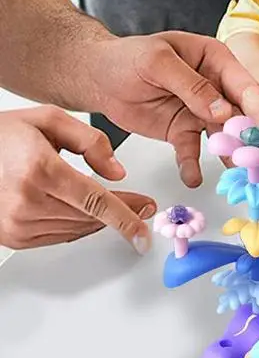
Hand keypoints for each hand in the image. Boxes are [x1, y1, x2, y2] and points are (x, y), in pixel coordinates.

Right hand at [0, 107, 154, 251]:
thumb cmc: (2, 137)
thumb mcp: (48, 119)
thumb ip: (91, 141)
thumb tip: (117, 172)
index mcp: (40, 170)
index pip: (95, 201)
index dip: (126, 217)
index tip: (144, 228)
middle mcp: (27, 201)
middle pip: (91, 217)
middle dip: (122, 212)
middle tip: (142, 206)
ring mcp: (18, 223)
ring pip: (78, 229)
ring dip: (100, 219)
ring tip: (114, 204)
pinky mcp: (14, 237)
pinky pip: (61, 236)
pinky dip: (79, 225)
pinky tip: (86, 211)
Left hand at [86, 32, 258, 187]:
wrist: (97, 76)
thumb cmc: (127, 57)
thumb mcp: (157, 62)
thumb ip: (191, 85)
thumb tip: (222, 111)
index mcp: (216, 61)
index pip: (245, 86)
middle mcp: (216, 87)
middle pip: (242, 114)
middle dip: (257, 138)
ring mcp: (201, 111)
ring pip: (224, 136)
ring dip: (233, 156)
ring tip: (242, 176)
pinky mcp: (183, 130)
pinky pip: (192, 150)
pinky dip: (193, 165)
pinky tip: (194, 178)